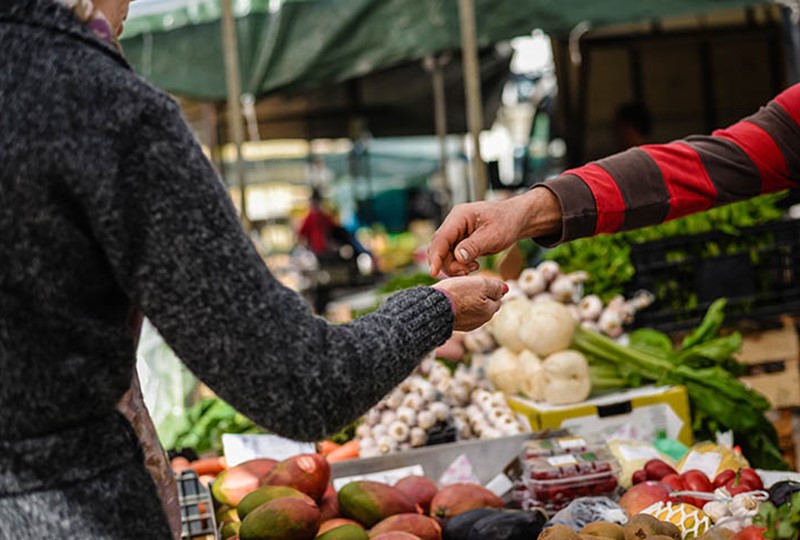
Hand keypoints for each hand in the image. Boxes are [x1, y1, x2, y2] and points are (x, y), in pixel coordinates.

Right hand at [428, 188, 561, 276]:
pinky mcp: (459, 241)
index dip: (435, 256)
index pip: (441, 238)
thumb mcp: (493, 235)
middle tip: (466, 272)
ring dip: (455, 266)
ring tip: (474, 267)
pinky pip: (452, 256)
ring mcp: (456, 232)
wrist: (517, 220)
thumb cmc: (507, 222)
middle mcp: (454, 223)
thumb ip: (474, 246)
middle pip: (439, 248)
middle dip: (448, 264)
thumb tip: (458, 257)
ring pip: (444, 254)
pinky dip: (459, 264)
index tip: (433, 272)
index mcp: (459, 216)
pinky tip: (473, 265)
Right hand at [433, 276, 507, 330]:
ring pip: (473, 309)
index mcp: (489, 311)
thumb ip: (496, 286)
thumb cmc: (457, 294)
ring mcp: (467, 325)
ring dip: (469, 302)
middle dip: (480, 296)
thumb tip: (506, 288)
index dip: (488, 288)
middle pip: (485, 305)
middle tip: (467, 287)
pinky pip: (462, 314)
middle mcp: (480, 321)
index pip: (497, 298)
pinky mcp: (455, 325)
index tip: (477, 283)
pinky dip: (459, 307)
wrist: (432, 307)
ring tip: (457, 293)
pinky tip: (451, 301)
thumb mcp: (481, 284)